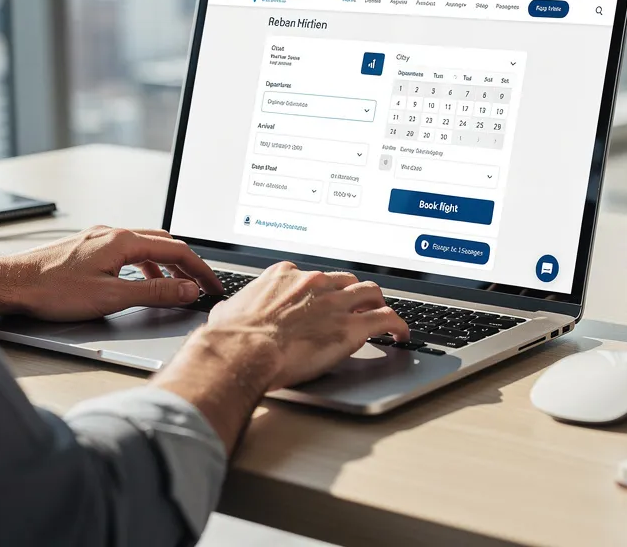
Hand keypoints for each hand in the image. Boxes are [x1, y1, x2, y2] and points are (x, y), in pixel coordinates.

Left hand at [0, 226, 223, 320]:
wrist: (11, 284)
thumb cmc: (52, 291)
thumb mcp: (111, 297)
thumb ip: (154, 293)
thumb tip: (186, 289)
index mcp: (123, 241)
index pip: (177, 251)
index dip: (200, 269)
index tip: (213, 285)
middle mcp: (113, 233)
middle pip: (164, 244)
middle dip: (187, 264)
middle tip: (201, 285)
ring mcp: (99, 239)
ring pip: (145, 247)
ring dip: (166, 266)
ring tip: (176, 286)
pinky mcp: (88, 248)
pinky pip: (127, 251)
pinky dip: (144, 265)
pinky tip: (139, 281)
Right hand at [151, 262, 408, 453]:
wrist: (244, 350)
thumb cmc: (233, 337)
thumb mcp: (228, 312)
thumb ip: (234, 309)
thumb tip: (225, 314)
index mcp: (284, 277)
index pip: (311, 276)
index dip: (320, 288)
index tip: (322, 297)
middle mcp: (314, 283)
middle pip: (346, 280)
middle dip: (353, 292)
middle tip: (357, 306)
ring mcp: (336, 302)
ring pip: (371, 292)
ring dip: (378, 303)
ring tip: (382, 316)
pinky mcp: (352, 326)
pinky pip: (387, 318)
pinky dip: (398, 325)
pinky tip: (401, 335)